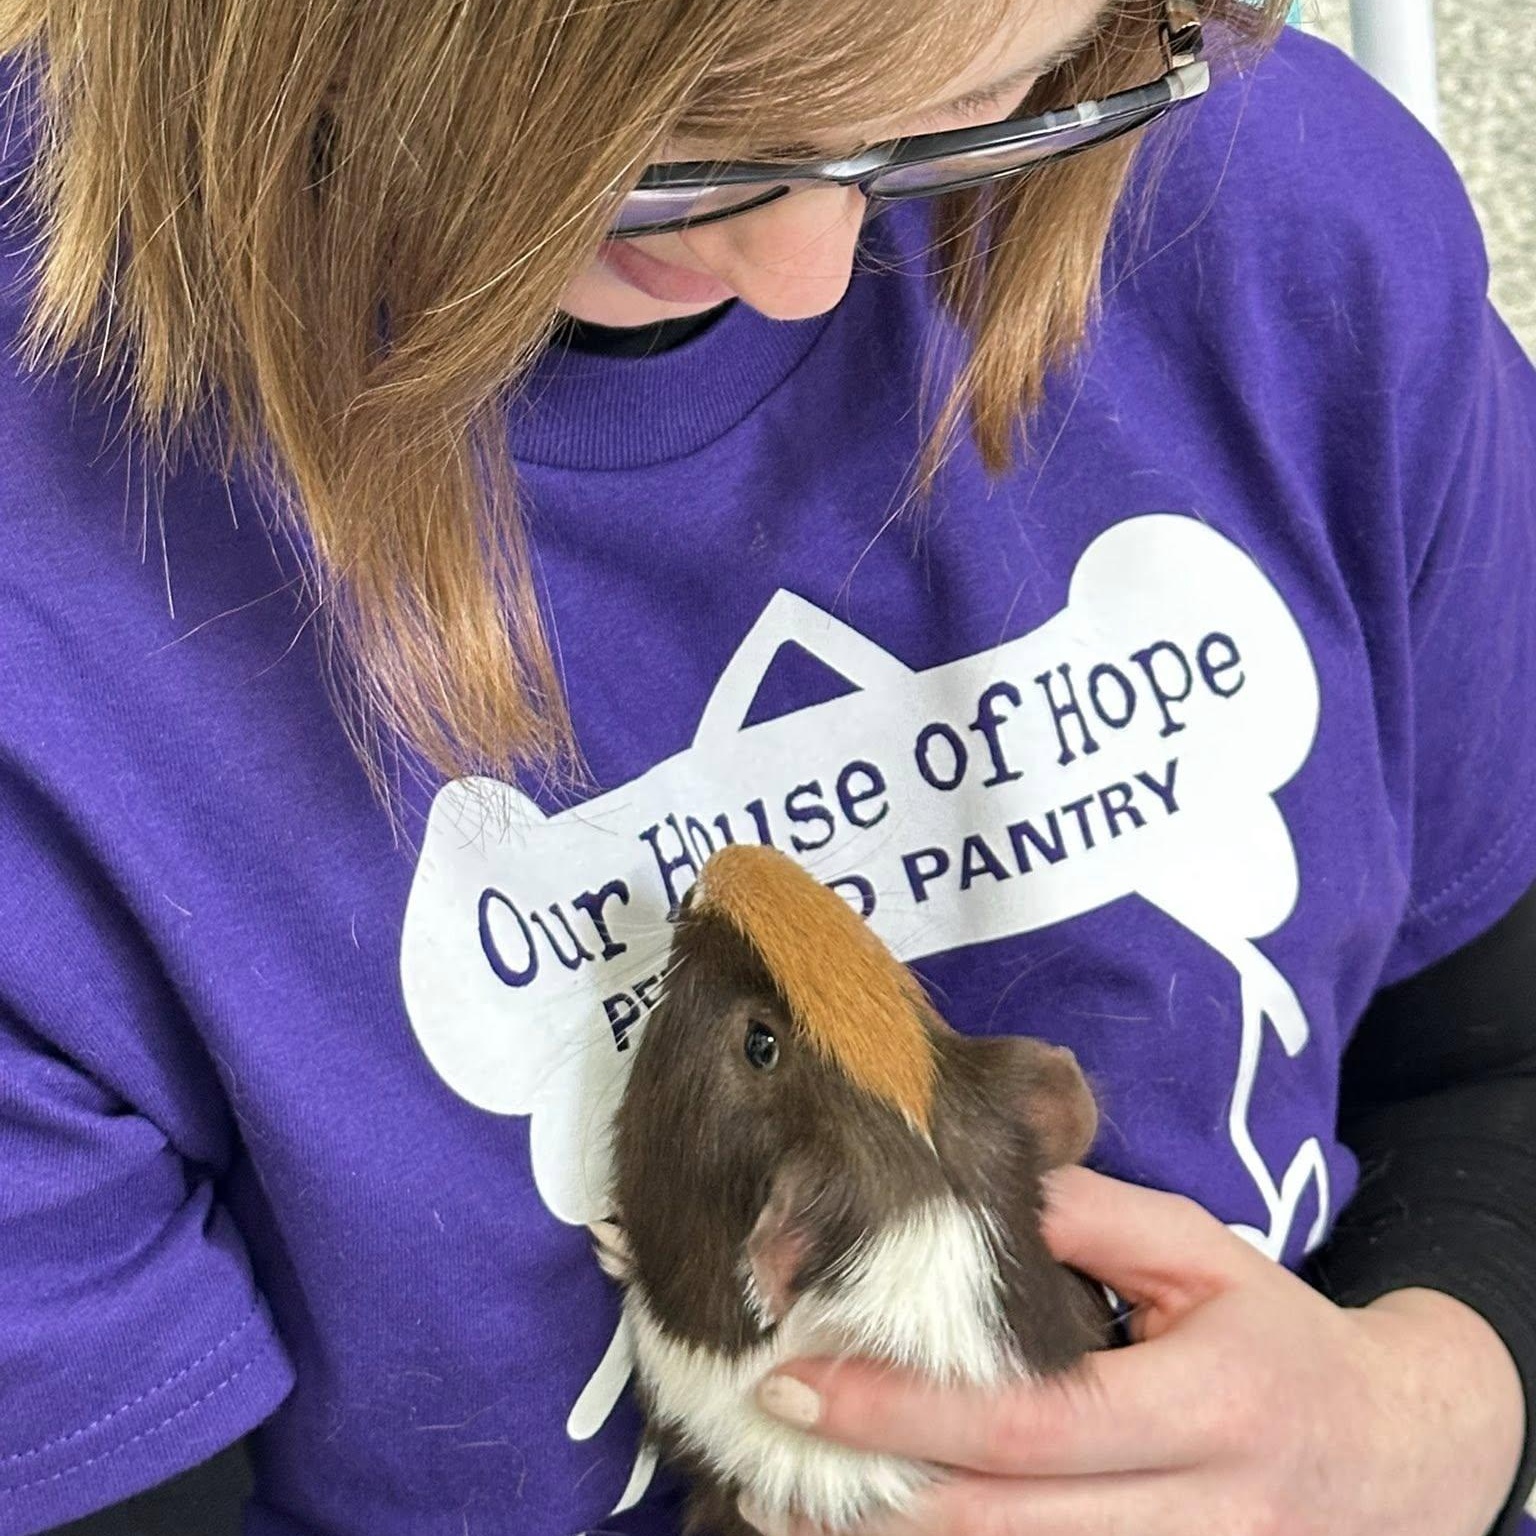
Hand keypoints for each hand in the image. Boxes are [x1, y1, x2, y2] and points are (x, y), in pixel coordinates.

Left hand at [740, 1166, 1524, 1535]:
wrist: (1396, 1453)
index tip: (800, 1382)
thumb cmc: (1274, 1336)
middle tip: (766, 1468)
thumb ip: (1085, 1217)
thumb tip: (966, 1187)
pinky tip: (896, 1532)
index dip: (906, 1411)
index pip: (1029, 1425)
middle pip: (1012, 1528)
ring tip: (795, 1513)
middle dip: (876, 1502)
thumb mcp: (1198, 1252)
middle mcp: (1200, 1517)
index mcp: (1203, 1410)